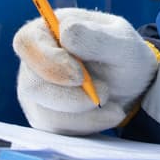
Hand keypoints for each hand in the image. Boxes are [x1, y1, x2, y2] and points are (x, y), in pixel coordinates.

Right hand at [14, 8, 159, 134]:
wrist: (132, 83)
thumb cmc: (123, 54)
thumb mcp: (122, 42)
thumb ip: (96, 37)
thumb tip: (64, 31)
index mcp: (47, 30)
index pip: (26, 43)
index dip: (48, 61)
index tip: (80, 76)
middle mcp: (34, 61)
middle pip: (32, 84)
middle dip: (70, 97)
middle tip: (105, 92)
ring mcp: (36, 90)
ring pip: (45, 111)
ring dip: (83, 113)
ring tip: (113, 103)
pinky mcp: (45, 115)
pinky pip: (57, 128)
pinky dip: (87, 124)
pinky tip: (109, 114)